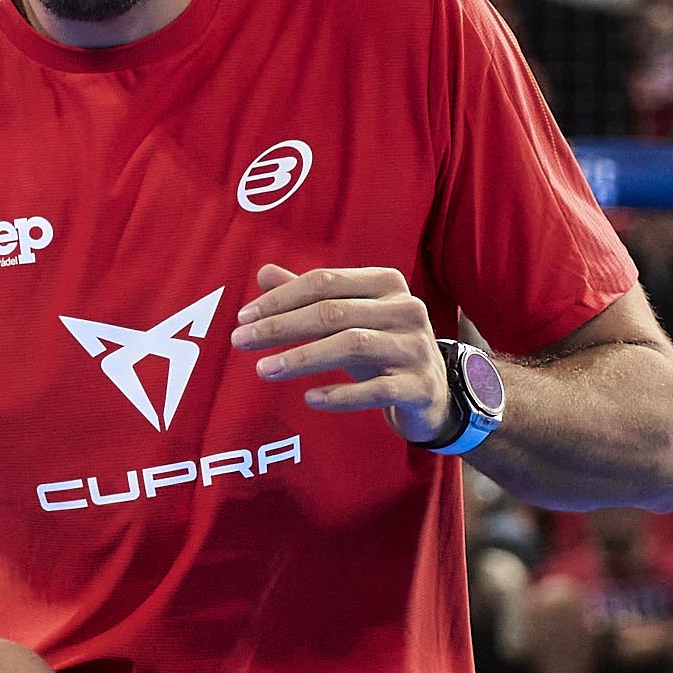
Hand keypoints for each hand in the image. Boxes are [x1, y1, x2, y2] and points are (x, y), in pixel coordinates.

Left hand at [231, 263, 458, 446]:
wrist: (431, 394)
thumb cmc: (381, 349)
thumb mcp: (346, 320)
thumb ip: (308, 297)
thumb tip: (263, 273)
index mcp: (386, 284)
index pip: (325, 281)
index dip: (281, 298)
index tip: (243, 317)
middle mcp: (406, 309)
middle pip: (333, 311)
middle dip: (281, 326)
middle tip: (240, 341)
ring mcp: (415, 348)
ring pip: (351, 345)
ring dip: (302, 358)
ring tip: (263, 370)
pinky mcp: (419, 386)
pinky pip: (376, 389)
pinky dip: (340, 394)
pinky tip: (310, 398)